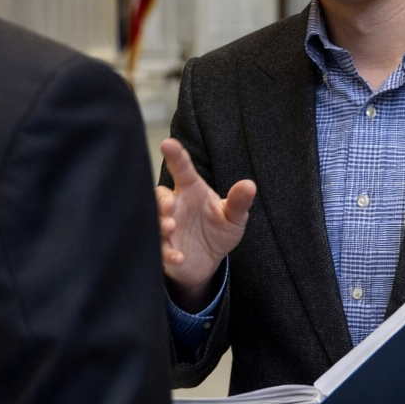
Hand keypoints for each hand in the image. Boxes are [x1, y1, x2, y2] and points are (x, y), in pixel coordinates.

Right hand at [156, 138, 255, 307]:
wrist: (209, 260)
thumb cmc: (219, 230)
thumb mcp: (234, 217)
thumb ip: (239, 201)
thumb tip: (249, 185)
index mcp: (191, 191)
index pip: (182, 169)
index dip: (175, 156)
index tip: (168, 143)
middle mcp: (175, 206)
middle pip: (160, 196)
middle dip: (161, 199)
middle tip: (169, 205)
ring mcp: (167, 227)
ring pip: (154, 221)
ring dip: (161, 224)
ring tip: (171, 228)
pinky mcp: (164, 249)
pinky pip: (160, 250)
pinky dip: (168, 254)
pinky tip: (179, 257)